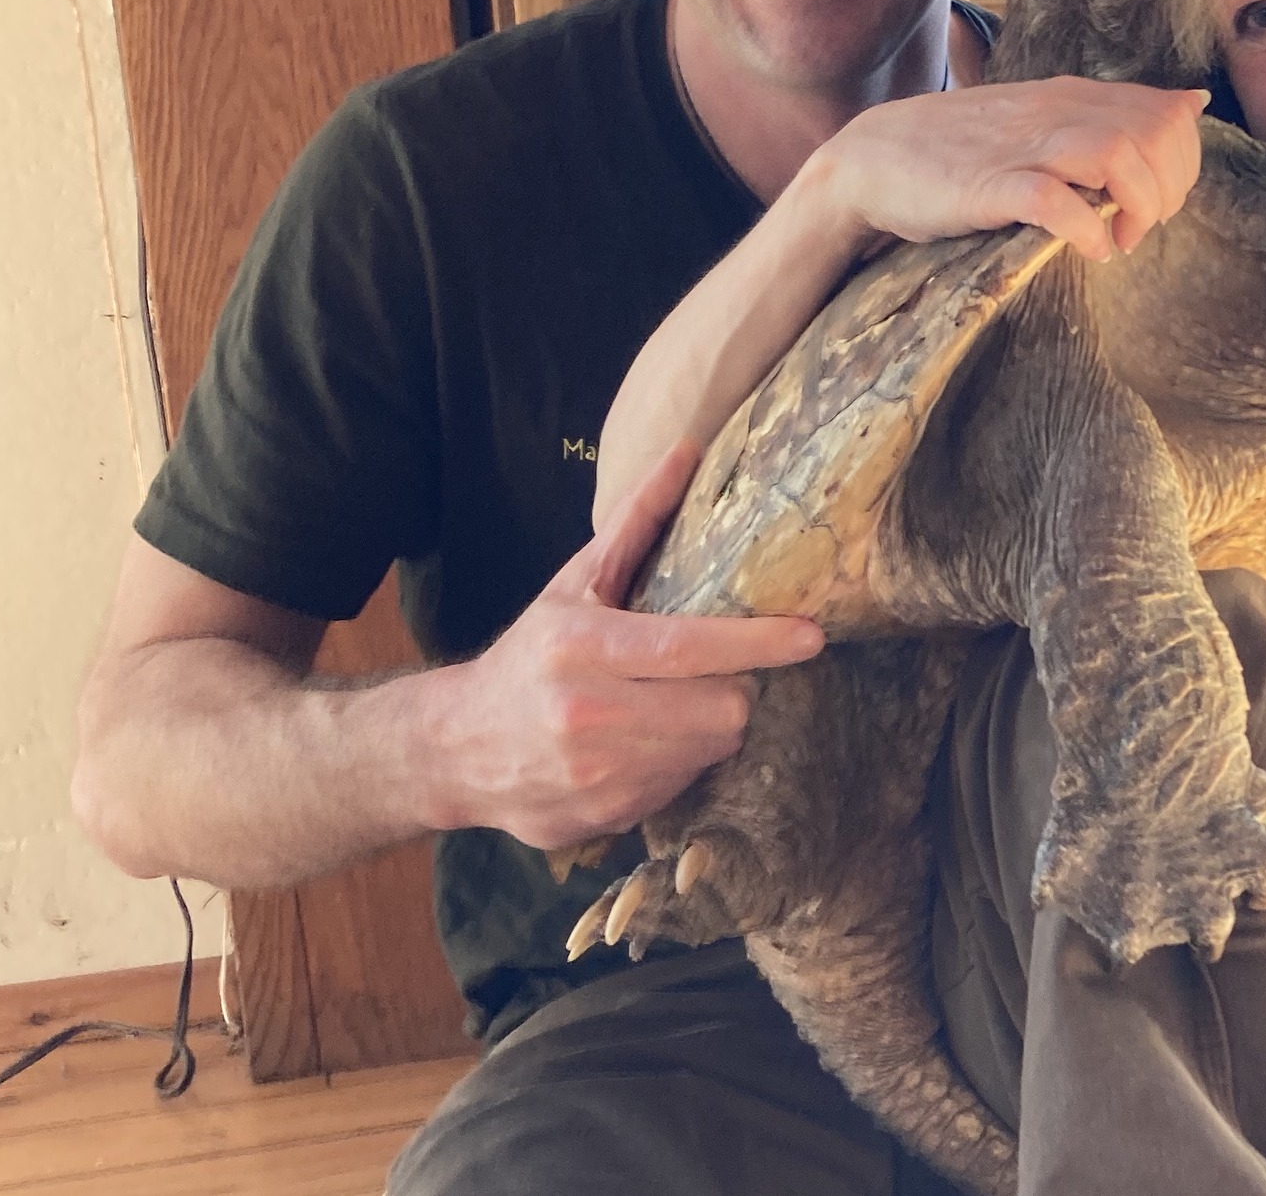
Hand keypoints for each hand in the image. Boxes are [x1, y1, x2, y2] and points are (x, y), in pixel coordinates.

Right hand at [427, 442, 824, 850]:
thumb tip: (687, 449)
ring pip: (708, 750)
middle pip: (718, 709)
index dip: (756, 642)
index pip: (688, 647)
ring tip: (674, 705)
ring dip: (709, 727)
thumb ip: (636, 521)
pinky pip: (680, 786)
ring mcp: (594, 775)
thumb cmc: (531, 655)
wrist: (456, 748)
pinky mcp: (603, 816)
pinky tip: (648, 744)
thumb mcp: (575, 584)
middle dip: (734, 688)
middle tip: (715, 673)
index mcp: (582, 648)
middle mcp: (587, 715)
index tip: (809, 635)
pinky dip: (680, 763)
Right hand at [800, 76, 1207, 262]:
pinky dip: (1087, 229)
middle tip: (1142, 226)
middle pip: (1154, 133)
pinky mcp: (989, 185)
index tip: (1160, 202)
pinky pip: (1056, 200)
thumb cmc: (962, 150)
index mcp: (1070, 97)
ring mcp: (1021, 147)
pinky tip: (1091, 250)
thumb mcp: (1044, 119)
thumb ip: (1114, 114)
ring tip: (1122, 239)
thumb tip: (1192, 103)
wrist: (872, 159)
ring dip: (1138, 204)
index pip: (1166, 113)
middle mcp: (1054, 112)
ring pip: (1117, 154)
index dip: (1183, 164)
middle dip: (1168, 189)